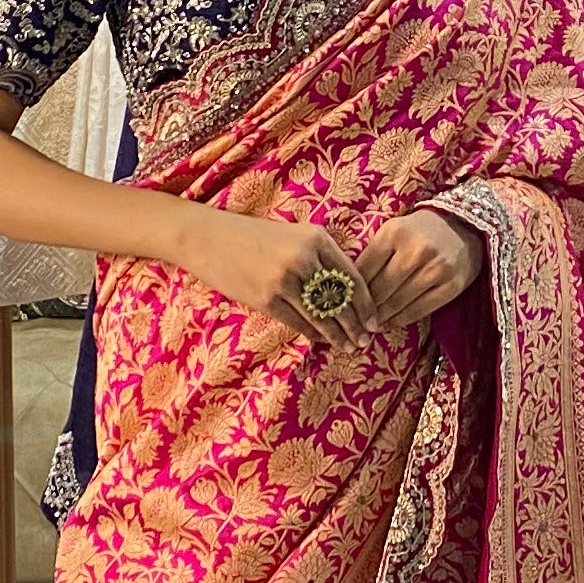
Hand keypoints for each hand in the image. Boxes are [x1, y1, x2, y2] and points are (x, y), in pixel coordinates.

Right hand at [182, 207, 376, 349]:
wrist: (207, 238)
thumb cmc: (253, 237)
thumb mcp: (293, 235)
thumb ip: (320, 256)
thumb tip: (347, 293)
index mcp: (317, 237)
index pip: (352, 277)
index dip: (366, 304)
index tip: (375, 322)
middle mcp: (305, 257)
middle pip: (340, 300)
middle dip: (356, 325)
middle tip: (365, 342)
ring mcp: (285, 279)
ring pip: (321, 315)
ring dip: (337, 335)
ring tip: (348, 347)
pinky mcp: (266, 299)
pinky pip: (299, 322)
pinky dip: (313, 334)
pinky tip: (321, 340)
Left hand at [355, 206, 484, 332]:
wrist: (464, 227)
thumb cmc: (420, 230)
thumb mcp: (393, 231)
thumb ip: (373, 254)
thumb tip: (349, 288)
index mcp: (395, 233)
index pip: (364, 269)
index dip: (351, 291)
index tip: (342, 304)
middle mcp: (416, 250)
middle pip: (380, 289)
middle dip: (364, 308)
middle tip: (353, 321)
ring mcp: (436, 269)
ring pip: (398, 303)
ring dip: (380, 318)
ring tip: (368, 326)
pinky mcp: (451, 286)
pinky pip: (419, 310)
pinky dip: (400, 320)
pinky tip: (389, 324)